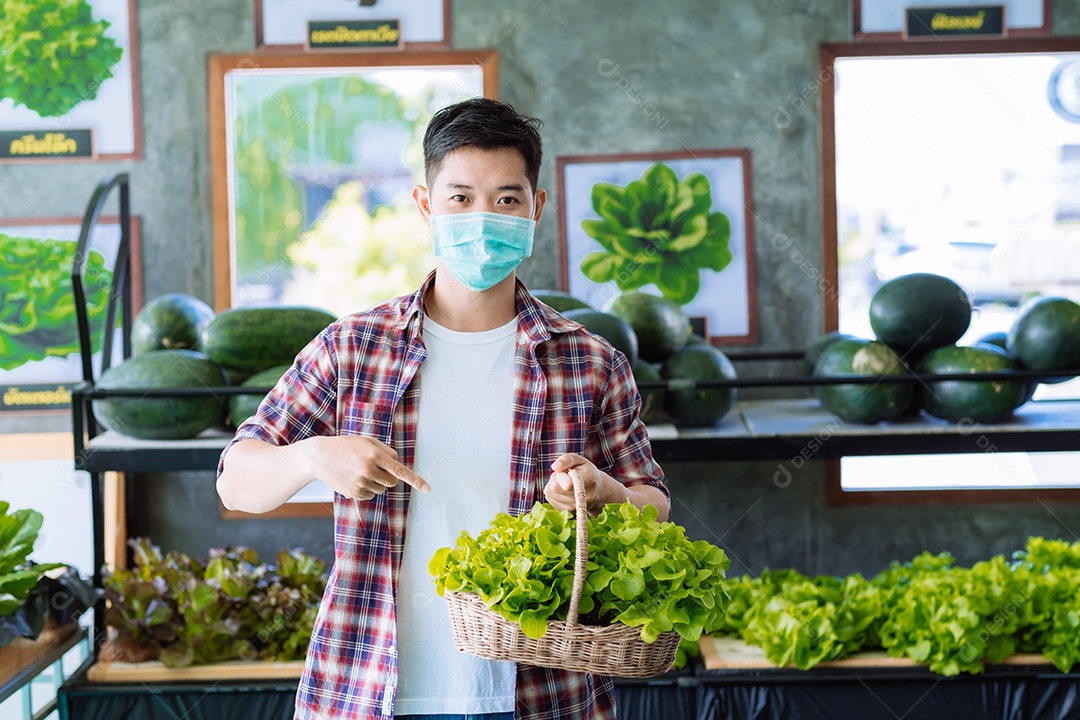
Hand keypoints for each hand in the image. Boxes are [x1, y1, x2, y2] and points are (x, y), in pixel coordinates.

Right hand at [300, 435, 428, 500]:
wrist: (319, 456)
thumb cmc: (346, 446)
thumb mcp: (366, 441)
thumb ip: (385, 451)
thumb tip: (397, 464)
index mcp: (374, 456)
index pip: (400, 471)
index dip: (415, 481)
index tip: (428, 489)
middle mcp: (368, 471)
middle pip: (392, 482)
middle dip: (388, 476)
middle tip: (375, 466)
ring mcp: (360, 483)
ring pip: (381, 489)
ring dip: (377, 482)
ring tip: (360, 470)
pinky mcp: (354, 493)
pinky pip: (370, 494)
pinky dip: (367, 488)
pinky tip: (354, 478)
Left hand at [545, 453, 611, 514]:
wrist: (598, 492)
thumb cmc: (586, 472)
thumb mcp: (579, 460)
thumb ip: (566, 460)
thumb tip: (555, 467)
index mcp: (589, 479)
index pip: (568, 484)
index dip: (561, 478)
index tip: (566, 472)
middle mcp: (583, 497)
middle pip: (554, 487)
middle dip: (555, 478)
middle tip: (566, 475)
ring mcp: (575, 508)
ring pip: (550, 493)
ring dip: (554, 486)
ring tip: (567, 483)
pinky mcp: (567, 513)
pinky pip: (550, 499)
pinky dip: (554, 494)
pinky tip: (564, 492)